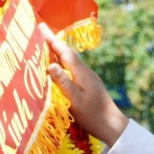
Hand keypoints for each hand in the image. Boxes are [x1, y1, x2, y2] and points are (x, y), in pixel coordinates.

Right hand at [40, 23, 128, 146]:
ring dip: (57, 52)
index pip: (64, 52)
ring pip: (69, 61)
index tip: (41, 27)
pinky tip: (58, 66)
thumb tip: (50, 65)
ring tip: (45, 45)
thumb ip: (63, 83)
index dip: (52, 40)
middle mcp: (85, 72)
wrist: (113, 126)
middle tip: (40, 30)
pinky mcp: (88, 85)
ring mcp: (87, 78)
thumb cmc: (93, 116)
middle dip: (53, 42)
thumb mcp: (76, 102)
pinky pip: (71, 69)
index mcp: (82, 73)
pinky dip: (62, 63)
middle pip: (66, 54)